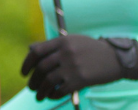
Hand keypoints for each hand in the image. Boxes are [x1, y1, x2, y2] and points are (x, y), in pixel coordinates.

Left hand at [21, 35, 137, 100]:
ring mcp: (72, 67)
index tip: (23, 72)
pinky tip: (51, 96)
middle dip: (33, 80)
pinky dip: (53, 95)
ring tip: (39, 96)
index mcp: (61, 41)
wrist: (114, 58)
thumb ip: (51, 45)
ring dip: (41, 91)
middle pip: (41, 68)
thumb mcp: (71, 41)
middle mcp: (65, 53)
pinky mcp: (80, 80)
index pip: (37, 52)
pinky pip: (61, 90)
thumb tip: (30, 49)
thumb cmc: (90, 49)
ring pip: (48, 81)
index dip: (26, 63)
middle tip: (30, 87)